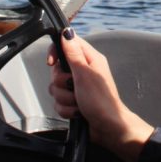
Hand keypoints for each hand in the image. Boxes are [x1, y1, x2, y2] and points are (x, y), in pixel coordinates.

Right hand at [47, 29, 154, 161]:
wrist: (108, 128)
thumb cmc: (102, 101)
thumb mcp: (85, 74)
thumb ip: (73, 54)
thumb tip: (66, 32)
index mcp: (89, 59)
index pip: (67, 44)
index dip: (55, 52)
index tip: (51, 63)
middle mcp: (83, 71)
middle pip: (57, 70)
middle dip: (62, 83)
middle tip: (73, 88)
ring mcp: (78, 87)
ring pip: (56, 88)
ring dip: (65, 99)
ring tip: (78, 103)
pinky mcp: (74, 101)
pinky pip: (59, 102)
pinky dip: (66, 109)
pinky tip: (77, 112)